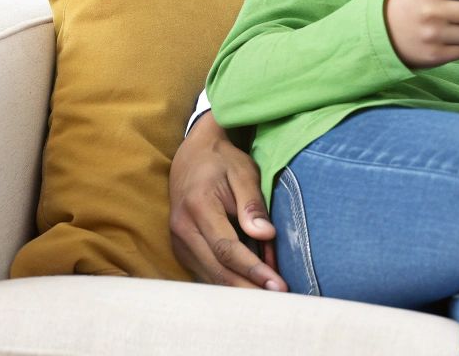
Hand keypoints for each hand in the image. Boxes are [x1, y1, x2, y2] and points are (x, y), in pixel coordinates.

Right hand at [168, 113, 284, 290]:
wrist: (192, 156)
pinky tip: (252, 288)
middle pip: (217, 270)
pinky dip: (229, 282)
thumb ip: (252, 204)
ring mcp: (179, 242)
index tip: (278, 285)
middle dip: (249, 289)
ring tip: (269, 301)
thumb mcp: (243, 173)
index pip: (227, 248)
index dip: (253, 270)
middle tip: (279, 302)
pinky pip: (206, 272)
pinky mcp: (182, 249)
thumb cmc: (223, 162)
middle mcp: (183, 229)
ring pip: (210, 277)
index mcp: (198, 208)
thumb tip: (265, 235)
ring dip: (239, 291)